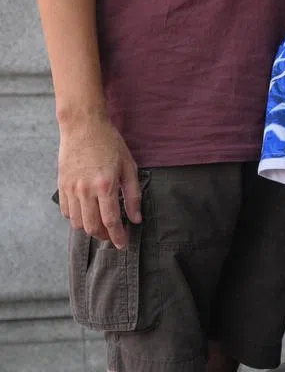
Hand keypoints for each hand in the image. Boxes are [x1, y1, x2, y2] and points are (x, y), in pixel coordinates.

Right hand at [57, 115, 141, 248]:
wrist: (83, 127)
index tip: (123, 244)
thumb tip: (136, 218)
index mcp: (105, 185)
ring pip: (77, 223)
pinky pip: (67, 212)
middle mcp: (85, 191)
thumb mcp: (129, 166)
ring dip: (90, 229)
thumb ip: (133, 195)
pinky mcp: (61, 186)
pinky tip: (87, 213)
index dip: (118, 236)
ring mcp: (71, 189)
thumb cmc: (110, 144)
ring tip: (102, 226)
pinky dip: (77, 218)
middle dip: (104, 237)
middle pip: (92, 227)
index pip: (111, 221)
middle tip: (114, 236)